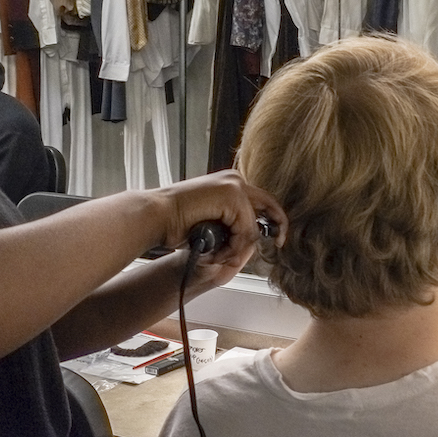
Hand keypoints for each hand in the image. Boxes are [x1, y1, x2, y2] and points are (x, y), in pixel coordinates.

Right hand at [154, 170, 287, 285]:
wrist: (158, 216)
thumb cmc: (177, 221)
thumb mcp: (213, 222)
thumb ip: (232, 223)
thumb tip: (254, 237)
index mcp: (229, 182)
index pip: (261, 200)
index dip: (272, 219)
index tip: (275, 237)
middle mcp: (234, 180)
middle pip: (269, 205)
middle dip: (277, 226)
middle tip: (279, 243)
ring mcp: (234, 185)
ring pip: (253, 225)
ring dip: (239, 247)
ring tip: (221, 256)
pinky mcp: (231, 196)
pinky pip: (245, 230)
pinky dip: (234, 246)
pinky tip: (218, 251)